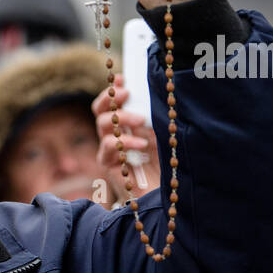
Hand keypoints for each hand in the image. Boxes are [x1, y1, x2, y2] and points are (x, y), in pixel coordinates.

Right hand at [92, 77, 160, 203]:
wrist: (170, 194)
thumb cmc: (171, 162)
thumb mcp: (167, 134)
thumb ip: (158, 117)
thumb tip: (160, 94)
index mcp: (129, 125)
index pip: (114, 102)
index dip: (114, 89)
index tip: (123, 78)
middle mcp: (117, 134)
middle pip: (101, 110)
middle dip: (111, 98)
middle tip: (125, 94)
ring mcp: (111, 150)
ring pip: (102, 125)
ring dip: (120, 117)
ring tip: (140, 120)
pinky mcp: (110, 165)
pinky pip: (108, 147)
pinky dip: (124, 141)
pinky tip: (142, 143)